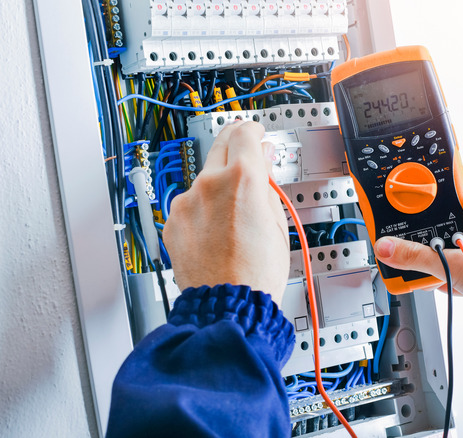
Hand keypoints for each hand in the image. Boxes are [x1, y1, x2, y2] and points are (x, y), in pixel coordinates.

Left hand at [163, 121, 289, 302]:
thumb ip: (267, 183)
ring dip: (219, 184)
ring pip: (205, 178)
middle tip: (247, 156)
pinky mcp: (173, 221)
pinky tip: (217, 230)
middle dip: (235, 146)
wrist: (227, 304)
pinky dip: (203, 208)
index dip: (254, 130)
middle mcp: (209, 183)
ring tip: (235, 213)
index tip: (257, 134)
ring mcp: (186, 202)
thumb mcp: (277, 221)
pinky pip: (190, 203)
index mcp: (242, 179)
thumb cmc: (256, 272)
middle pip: (221, 144)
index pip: (245, 133)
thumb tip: (263, 161)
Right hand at [373, 165, 462, 307]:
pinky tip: (452, 282)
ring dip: (446, 248)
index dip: (440, 174)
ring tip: (434, 262)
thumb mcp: (456, 266)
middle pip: (456, 205)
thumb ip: (418, 258)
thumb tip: (389, 248)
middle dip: (435, 222)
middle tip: (419, 231)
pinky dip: (459, 265)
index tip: (419, 185)